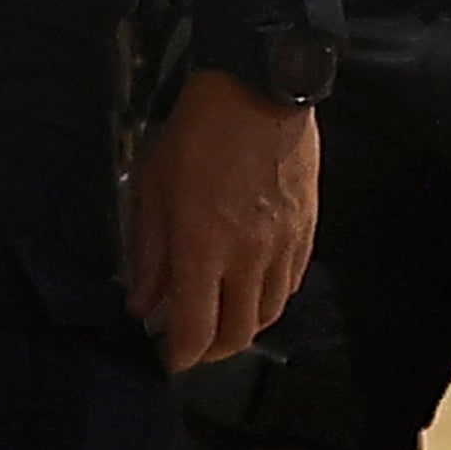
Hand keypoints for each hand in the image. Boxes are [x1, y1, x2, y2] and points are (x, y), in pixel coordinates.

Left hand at [125, 71, 317, 375]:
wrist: (258, 90)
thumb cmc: (195, 135)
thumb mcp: (153, 190)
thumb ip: (149, 255)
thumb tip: (143, 305)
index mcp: (202, 249)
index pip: (195, 332)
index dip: (180, 356)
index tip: (168, 359)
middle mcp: (247, 258)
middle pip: (237, 334)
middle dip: (212, 350)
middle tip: (194, 344)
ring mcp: (283, 246)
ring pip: (268, 314)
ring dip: (243, 327)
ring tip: (222, 318)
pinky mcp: (307, 230)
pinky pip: (291, 283)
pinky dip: (270, 298)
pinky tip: (252, 288)